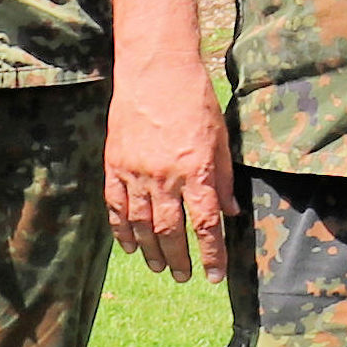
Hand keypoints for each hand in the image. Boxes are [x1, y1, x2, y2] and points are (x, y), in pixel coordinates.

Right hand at [106, 64, 233, 281]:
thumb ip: (224, 179)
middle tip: (183, 276)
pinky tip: (129, 245)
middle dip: (178, 259)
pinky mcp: (114, 165)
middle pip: (170, 231)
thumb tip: (231, 213)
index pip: (205, 225)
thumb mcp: (221, 139)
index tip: (215, 276)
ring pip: (141, 224)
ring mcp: (135, 172)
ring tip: (159, 266)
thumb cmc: (195, 100)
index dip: (211, 255)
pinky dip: (121, 230)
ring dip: (150, 250)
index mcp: (196, 171)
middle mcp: (165, 177)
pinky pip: (116, 206)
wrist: (155, 70)